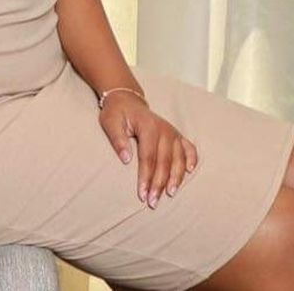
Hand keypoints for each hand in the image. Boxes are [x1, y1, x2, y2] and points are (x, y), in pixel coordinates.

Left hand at [98, 91, 197, 207]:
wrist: (127, 100)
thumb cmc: (117, 113)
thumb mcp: (110, 122)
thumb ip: (118, 140)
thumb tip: (126, 160)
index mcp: (148, 127)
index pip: (148, 158)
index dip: (146, 177)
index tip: (142, 194)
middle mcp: (165, 130)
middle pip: (164, 162)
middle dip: (159, 184)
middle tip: (153, 202)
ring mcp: (173, 133)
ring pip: (179, 159)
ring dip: (176, 178)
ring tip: (170, 194)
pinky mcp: (177, 135)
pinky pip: (189, 149)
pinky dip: (192, 160)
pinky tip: (191, 172)